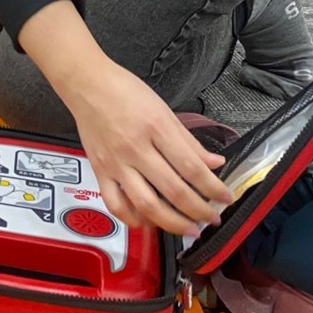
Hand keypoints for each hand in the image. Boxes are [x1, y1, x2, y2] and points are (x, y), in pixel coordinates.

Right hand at [63, 61, 231, 235]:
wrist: (86, 84)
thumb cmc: (123, 91)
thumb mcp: (163, 109)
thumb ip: (189, 140)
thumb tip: (213, 163)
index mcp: (155, 128)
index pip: (191, 167)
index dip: (213, 188)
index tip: (225, 197)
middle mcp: (135, 148)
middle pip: (174, 190)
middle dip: (199, 210)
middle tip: (212, 218)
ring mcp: (115, 163)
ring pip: (146, 205)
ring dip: (172, 223)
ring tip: (188, 228)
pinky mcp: (100, 171)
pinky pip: (116, 204)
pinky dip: (134, 219)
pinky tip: (149, 221)